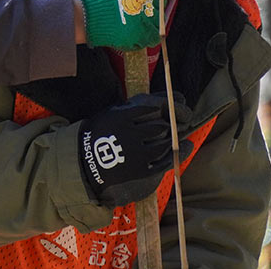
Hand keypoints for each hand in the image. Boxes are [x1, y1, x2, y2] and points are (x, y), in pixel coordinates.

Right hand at [75, 0, 160, 49]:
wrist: (87, 15)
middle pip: (160, 1)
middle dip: (153, 4)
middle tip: (143, 8)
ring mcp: (146, 18)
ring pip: (159, 20)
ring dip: (153, 21)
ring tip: (142, 23)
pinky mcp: (141, 34)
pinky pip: (153, 37)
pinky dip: (149, 36)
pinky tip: (142, 34)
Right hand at [77, 92, 192, 208]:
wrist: (85, 162)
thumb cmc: (100, 134)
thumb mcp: (112, 113)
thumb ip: (133, 106)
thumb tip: (161, 100)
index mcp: (123, 117)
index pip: (154, 108)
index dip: (166, 106)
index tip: (170, 106)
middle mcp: (131, 134)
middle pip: (161, 125)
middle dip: (171, 123)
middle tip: (178, 121)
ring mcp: (136, 153)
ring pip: (164, 142)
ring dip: (172, 138)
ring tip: (175, 134)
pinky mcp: (141, 169)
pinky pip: (164, 161)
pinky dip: (177, 153)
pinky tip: (185, 147)